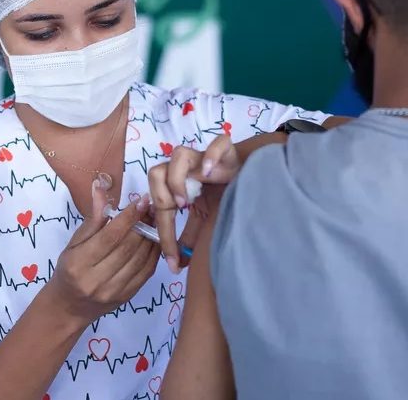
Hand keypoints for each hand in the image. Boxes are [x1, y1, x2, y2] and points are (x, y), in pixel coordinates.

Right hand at [45, 181, 160, 325]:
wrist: (69, 307)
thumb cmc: (69, 270)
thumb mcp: (74, 243)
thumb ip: (92, 219)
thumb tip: (100, 188)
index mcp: (79, 263)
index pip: (109, 237)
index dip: (128, 217)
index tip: (142, 200)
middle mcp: (96, 280)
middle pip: (127, 247)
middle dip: (143, 225)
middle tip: (151, 208)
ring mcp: (113, 292)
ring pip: (140, 259)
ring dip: (151, 238)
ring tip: (155, 221)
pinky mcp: (126, 298)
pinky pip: (146, 272)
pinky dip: (153, 254)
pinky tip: (154, 240)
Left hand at [148, 134, 240, 272]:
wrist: (251, 173)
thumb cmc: (224, 195)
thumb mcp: (203, 221)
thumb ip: (188, 238)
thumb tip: (177, 264)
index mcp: (175, 184)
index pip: (159, 206)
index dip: (164, 234)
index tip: (171, 260)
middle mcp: (185, 168)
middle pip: (155, 172)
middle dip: (161, 197)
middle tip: (176, 213)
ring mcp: (204, 157)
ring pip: (178, 155)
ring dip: (178, 178)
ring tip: (187, 199)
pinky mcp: (226, 149)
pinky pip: (216, 144)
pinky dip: (211, 156)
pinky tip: (209, 172)